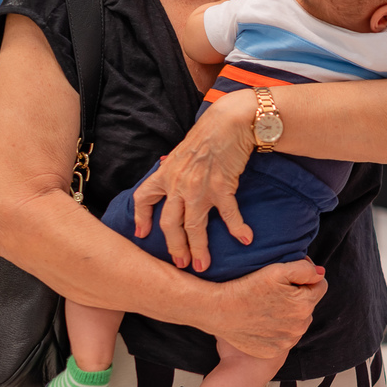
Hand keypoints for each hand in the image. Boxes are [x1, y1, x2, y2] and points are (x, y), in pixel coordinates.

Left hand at [133, 90, 255, 272]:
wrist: (229, 122)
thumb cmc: (210, 133)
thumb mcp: (184, 151)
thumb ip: (178, 169)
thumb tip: (176, 179)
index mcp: (166, 173)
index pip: (144, 198)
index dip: (140, 217)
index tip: (142, 233)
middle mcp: (178, 184)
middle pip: (169, 223)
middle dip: (174, 247)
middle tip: (181, 263)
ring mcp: (199, 188)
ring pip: (193, 226)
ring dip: (198, 248)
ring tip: (202, 265)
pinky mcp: (221, 187)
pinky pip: (228, 214)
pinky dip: (237, 228)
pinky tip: (245, 239)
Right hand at [206, 258, 326, 358]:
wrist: (217, 312)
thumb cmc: (245, 288)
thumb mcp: (276, 270)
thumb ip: (305, 269)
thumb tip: (321, 274)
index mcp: (305, 304)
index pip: (320, 285)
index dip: (306, 277)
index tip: (289, 276)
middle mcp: (301, 326)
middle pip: (309, 304)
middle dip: (298, 295)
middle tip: (275, 290)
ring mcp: (288, 341)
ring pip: (298, 320)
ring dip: (289, 312)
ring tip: (267, 305)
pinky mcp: (275, 351)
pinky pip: (285, 336)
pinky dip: (278, 328)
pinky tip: (262, 320)